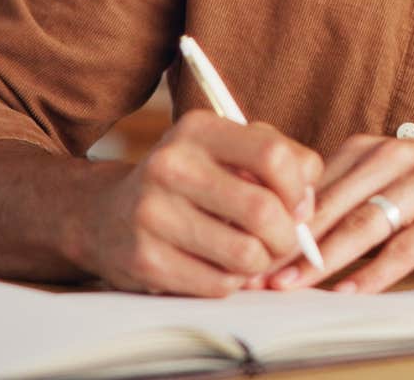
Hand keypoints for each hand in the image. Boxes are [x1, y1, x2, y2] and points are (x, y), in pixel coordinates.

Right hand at [77, 110, 321, 296]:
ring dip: (261, 263)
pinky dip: (232, 281)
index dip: (300, 188)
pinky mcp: (146, 260)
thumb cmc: (186, 183)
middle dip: (288, 236)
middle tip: (283, 241)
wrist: (104, 215)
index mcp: (197, 130)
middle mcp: (170, 166)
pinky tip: (220, 267)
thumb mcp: (222, 150)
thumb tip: (309, 201)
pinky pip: (220, 284)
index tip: (298, 204)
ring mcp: (153, 215)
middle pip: (264, 211)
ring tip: (252, 255)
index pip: (272, 156)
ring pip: (246, 255)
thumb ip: (277, 159)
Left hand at [266, 135, 413, 292]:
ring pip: (363, 224)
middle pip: (331, 206)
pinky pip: (406, 247)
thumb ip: (354, 194)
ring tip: (294, 284)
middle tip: (259, 274)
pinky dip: (375, 273)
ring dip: (323, 259)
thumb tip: (296, 231)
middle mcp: (396, 158)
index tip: (252, 251)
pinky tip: (351, 290)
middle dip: (291, 244)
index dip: (279, 220)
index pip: (314, 186)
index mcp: (374, 148)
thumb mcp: (399, 174)